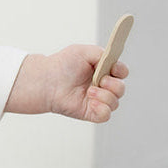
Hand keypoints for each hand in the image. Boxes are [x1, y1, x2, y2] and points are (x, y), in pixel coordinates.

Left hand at [6, 47, 127, 121]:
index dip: (121, 70)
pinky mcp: (90, 112)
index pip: (121, 72)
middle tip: (100, 80)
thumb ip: (102, 53)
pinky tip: (91, 102)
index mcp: (102, 71)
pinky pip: (105, 115)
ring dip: (105, 96)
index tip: (114, 68)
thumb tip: (114, 61)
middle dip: (114, 85)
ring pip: (115, 102)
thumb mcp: (83, 52)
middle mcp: (101, 86)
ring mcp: (96, 100)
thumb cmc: (62, 65)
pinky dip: (102, 108)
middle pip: (121, 89)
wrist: (46, 80)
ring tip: (89, 91)